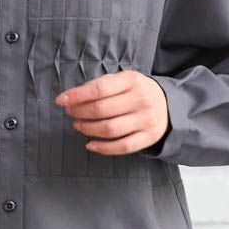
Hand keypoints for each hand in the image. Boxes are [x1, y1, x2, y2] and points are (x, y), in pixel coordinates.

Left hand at [55, 70, 170, 155]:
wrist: (167, 105)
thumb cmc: (135, 91)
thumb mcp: (122, 80)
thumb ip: (100, 85)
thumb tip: (72, 97)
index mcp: (132, 80)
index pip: (99, 89)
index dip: (77, 96)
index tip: (61, 100)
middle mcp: (141, 99)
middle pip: (102, 110)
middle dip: (80, 112)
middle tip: (70, 112)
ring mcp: (146, 120)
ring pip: (110, 129)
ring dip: (87, 129)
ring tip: (77, 125)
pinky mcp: (148, 137)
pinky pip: (122, 146)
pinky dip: (103, 148)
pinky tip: (90, 145)